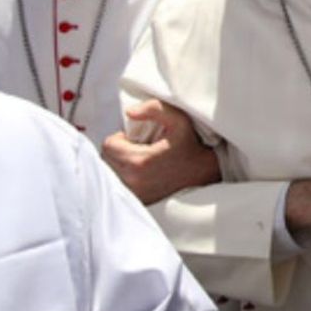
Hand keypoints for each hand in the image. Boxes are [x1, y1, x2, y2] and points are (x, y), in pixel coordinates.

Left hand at [102, 99, 221, 204]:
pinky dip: (124, 177)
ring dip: (119, 164)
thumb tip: (128, 112)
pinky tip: (141, 173)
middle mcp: (132, 181)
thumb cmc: (190, 145)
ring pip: (110, 173)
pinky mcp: (137, 202)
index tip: (136, 139)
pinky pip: (118, 186)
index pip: (108, 145)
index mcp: (138, 162)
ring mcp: (134, 195)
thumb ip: (154, 108)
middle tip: (138, 148)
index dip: (121, 138)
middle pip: (106, 159)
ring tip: (140, 160)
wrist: (204, 173)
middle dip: (119, 150)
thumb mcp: (178, 119)